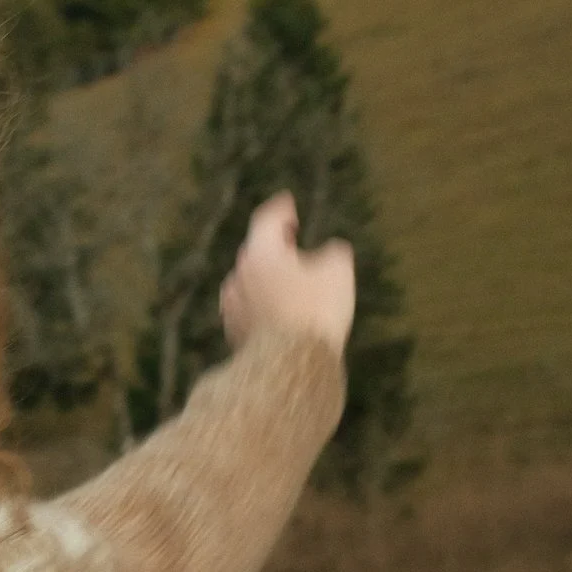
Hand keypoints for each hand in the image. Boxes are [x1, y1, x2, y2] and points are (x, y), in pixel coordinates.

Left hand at [219, 193, 353, 357]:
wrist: (290, 368)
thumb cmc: (315, 312)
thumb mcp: (338, 272)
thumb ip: (333, 253)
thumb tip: (329, 252)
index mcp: (260, 253)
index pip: (266, 220)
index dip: (280, 209)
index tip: (288, 203)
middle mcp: (239, 276)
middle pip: (256, 252)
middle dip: (275, 245)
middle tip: (291, 240)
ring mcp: (233, 307)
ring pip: (250, 283)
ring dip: (268, 278)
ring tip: (289, 282)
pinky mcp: (234, 335)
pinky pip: (250, 311)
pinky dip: (264, 305)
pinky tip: (281, 316)